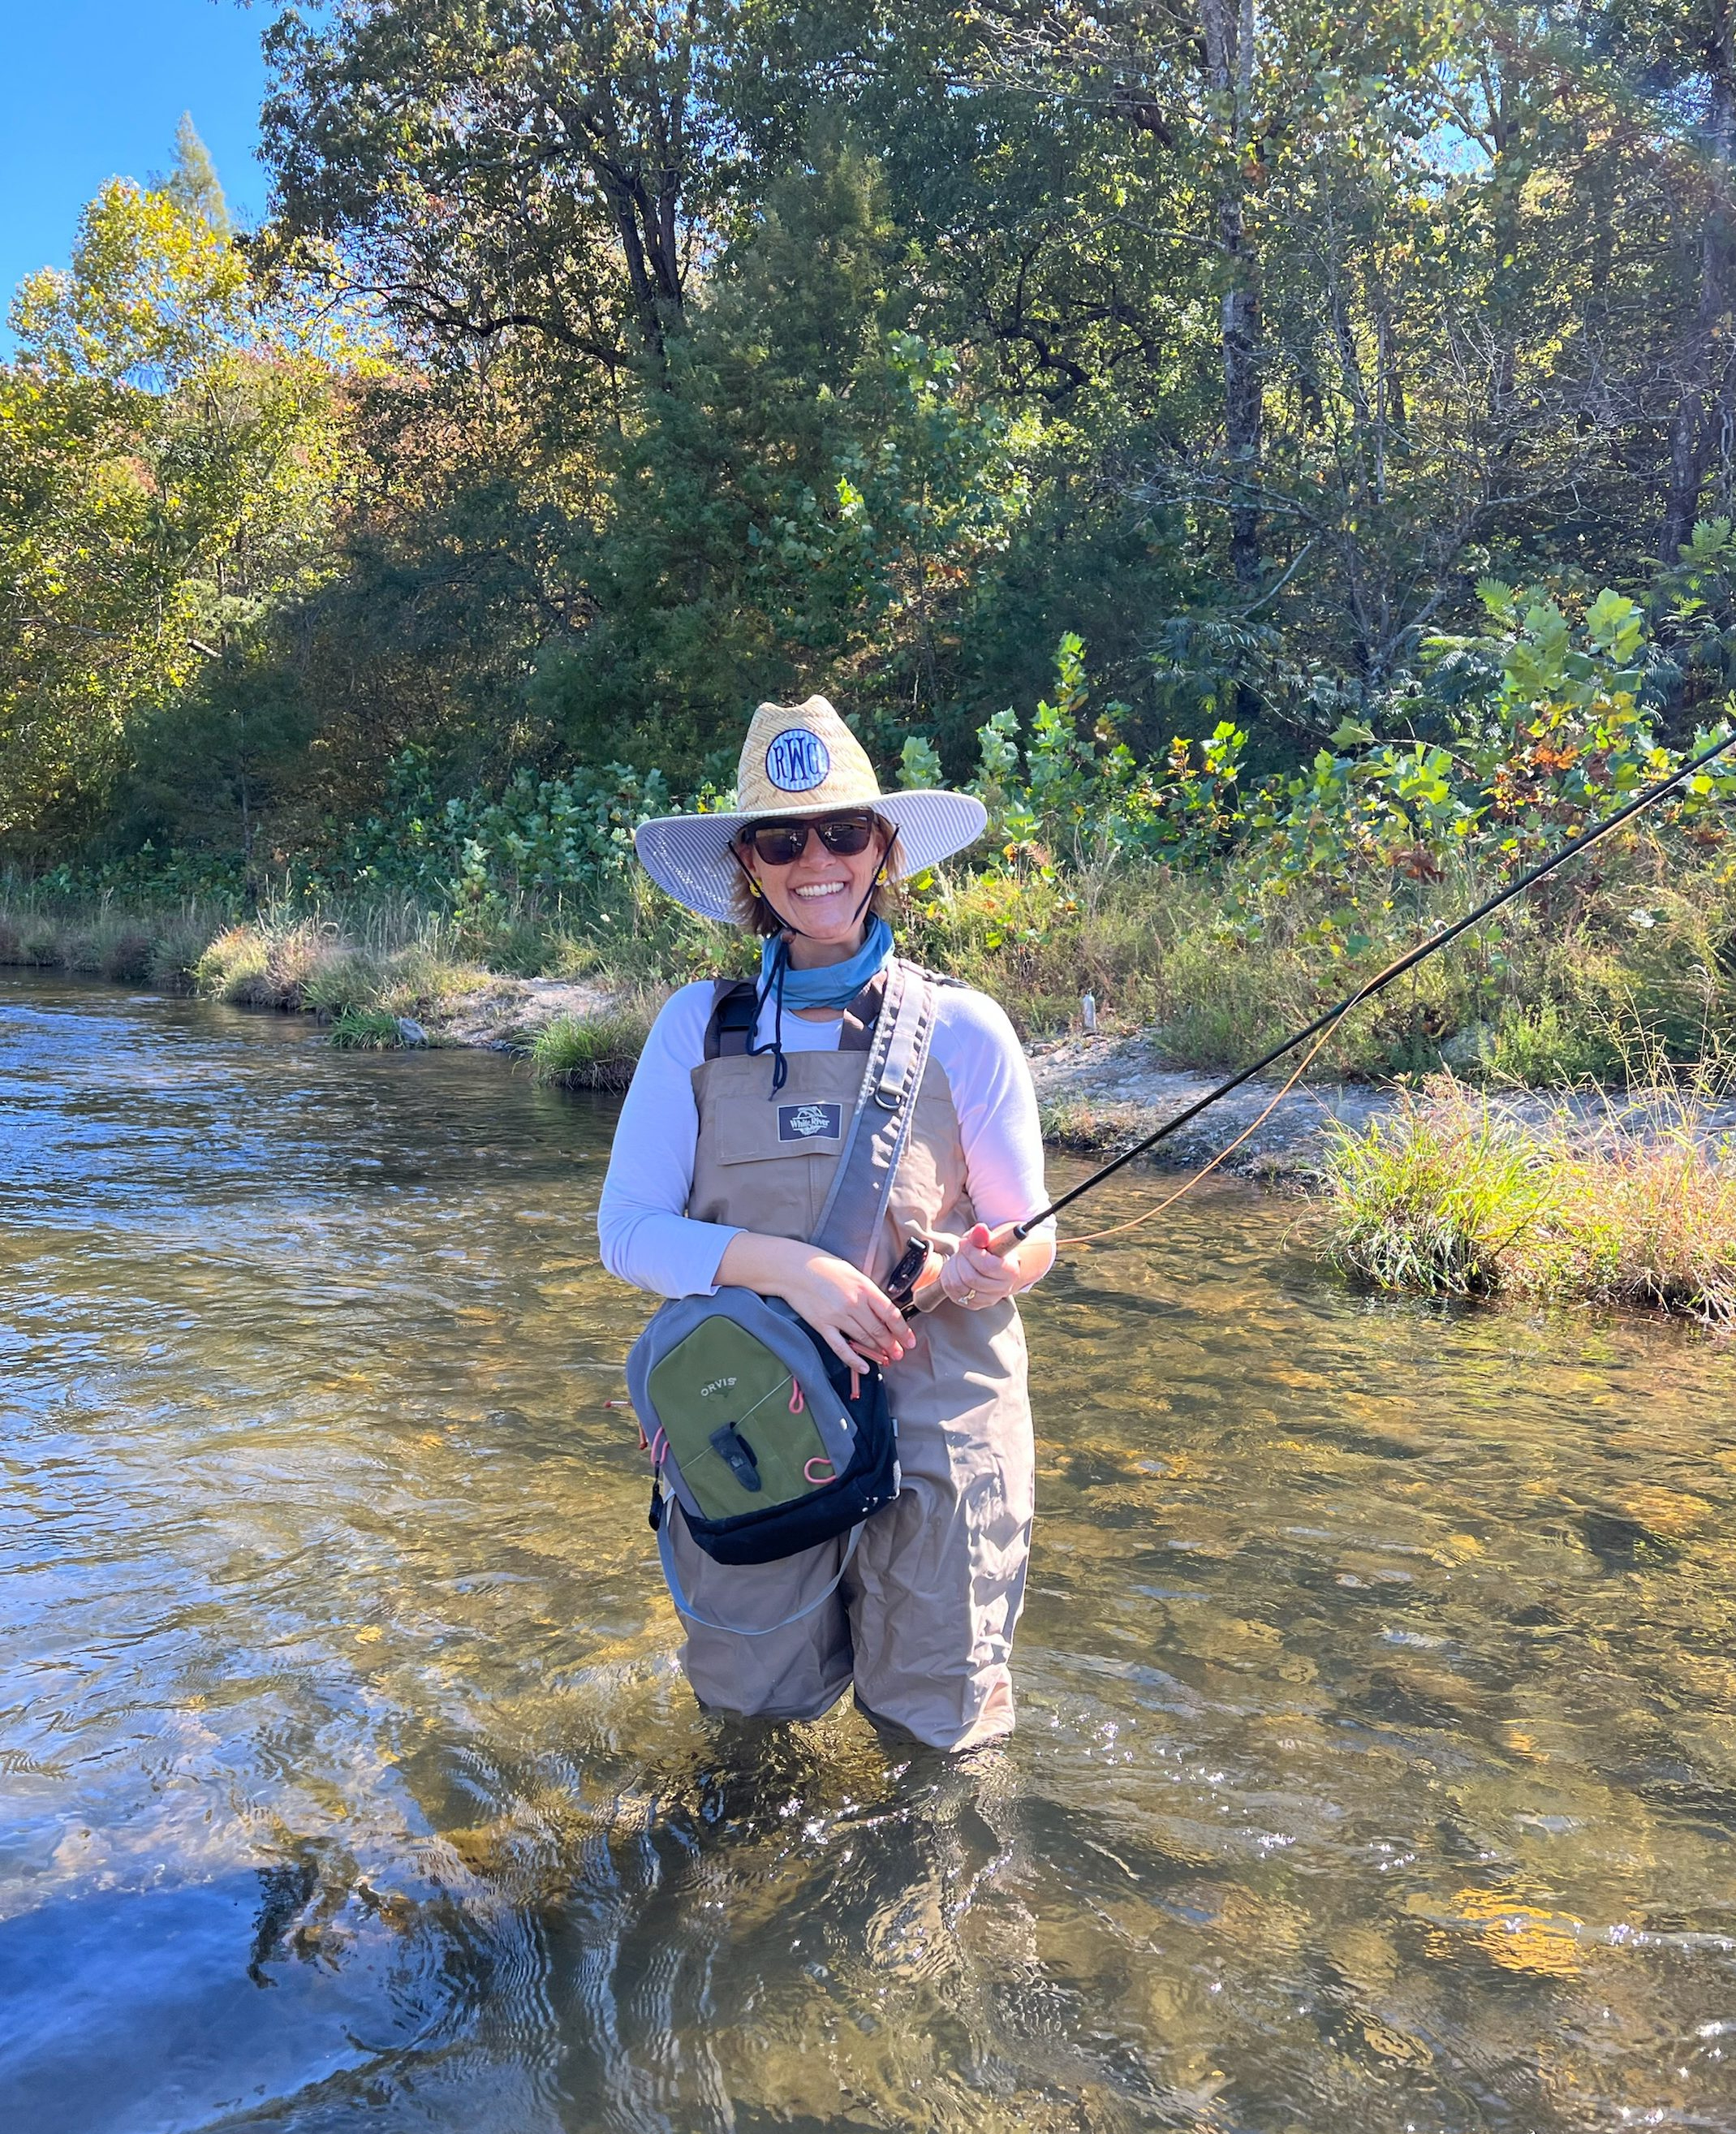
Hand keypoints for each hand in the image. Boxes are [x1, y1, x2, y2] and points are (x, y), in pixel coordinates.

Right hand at [716, 1233, 911, 1373]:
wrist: (795, 1268)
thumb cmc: (825, 1267)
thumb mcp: (853, 1273)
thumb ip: (869, 1292)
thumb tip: (882, 1311)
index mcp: (865, 1288)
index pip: (891, 1314)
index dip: (903, 1330)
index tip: (909, 1341)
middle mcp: (854, 1303)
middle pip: (879, 1330)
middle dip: (892, 1345)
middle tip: (899, 1354)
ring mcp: (838, 1316)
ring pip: (863, 1339)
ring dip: (877, 1352)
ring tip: (886, 1359)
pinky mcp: (823, 1325)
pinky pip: (841, 1347)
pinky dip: (854, 1360)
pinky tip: (863, 1368)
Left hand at [937, 1223, 1023, 1309]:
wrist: (990, 1264)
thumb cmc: (990, 1250)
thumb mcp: (987, 1239)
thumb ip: (983, 1234)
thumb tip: (980, 1229)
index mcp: (1011, 1271)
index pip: (987, 1266)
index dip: (971, 1252)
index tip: (964, 1242)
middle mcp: (1002, 1289)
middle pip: (971, 1278)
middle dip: (960, 1260)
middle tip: (961, 1250)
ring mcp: (988, 1300)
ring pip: (959, 1285)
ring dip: (953, 1268)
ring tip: (958, 1258)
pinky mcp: (973, 1305)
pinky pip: (952, 1292)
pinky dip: (948, 1277)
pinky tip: (955, 1268)